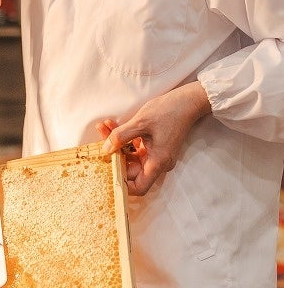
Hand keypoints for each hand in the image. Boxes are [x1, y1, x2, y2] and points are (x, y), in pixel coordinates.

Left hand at [98, 81, 210, 195]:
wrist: (187, 101)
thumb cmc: (167, 112)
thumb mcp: (140, 123)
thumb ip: (121, 136)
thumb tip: (106, 149)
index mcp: (157, 162)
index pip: (139, 186)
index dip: (122, 184)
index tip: (106, 171)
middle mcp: (158, 162)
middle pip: (131, 169)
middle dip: (113, 155)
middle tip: (99, 141)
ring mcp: (157, 154)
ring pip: (131, 156)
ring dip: (116, 143)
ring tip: (103, 127)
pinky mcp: (155, 145)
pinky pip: (136, 147)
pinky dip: (124, 138)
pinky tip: (112, 125)